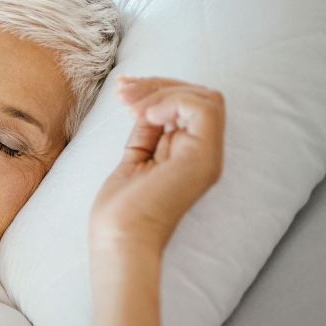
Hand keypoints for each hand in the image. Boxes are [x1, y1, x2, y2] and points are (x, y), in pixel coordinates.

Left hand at [91, 76, 224, 253]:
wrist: (119, 240)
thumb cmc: (120, 209)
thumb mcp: (134, 157)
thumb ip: (147, 130)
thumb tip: (145, 100)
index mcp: (190, 154)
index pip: (189, 104)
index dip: (157, 89)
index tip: (122, 90)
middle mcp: (205, 154)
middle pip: (200, 96)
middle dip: (158, 85)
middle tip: (122, 91)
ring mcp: (207, 157)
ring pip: (205, 98)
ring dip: (161, 92)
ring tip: (128, 104)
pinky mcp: (202, 160)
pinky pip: (203, 109)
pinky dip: (171, 102)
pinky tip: (143, 115)